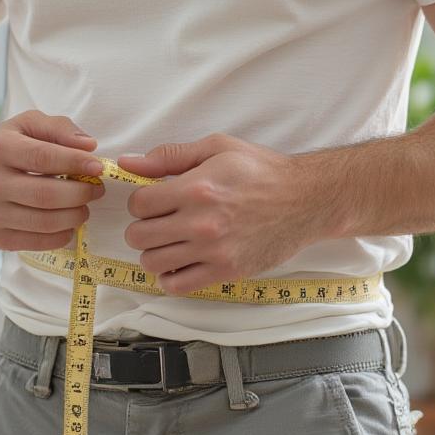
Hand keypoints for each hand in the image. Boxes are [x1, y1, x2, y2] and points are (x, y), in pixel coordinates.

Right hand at [0, 110, 106, 250]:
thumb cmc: (9, 146)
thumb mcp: (28, 124)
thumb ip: (60, 128)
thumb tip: (89, 146)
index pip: (43, 158)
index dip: (75, 163)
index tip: (99, 167)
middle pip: (46, 195)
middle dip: (81, 193)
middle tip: (97, 189)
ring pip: (45, 222)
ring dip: (76, 215)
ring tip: (85, 205)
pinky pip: (39, 242)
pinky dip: (63, 235)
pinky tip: (69, 222)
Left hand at [116, 134, 317, 295]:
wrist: (305, 199)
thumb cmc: (262, 170)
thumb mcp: (216, 148)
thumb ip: (169, 156)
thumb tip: (129, 162)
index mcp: (196, 189)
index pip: (139, 204)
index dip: (140, 201)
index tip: (153, 200)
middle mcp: (201, 223)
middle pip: (139, 236)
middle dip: (142, 227)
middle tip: (158, 221)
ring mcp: (213, 251)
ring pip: (153, 262)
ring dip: (154, 252)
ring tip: (169, 241)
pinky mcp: (226, 271)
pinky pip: (178, 286)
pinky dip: (170, 277)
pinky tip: (180, 262)